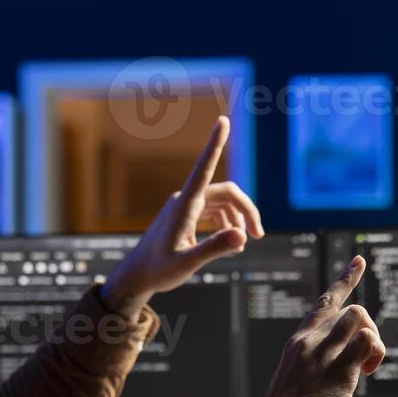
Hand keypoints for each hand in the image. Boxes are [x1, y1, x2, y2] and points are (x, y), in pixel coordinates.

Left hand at [99, 116, 262, 316]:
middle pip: (227, 192)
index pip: (203, 169)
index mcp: (184, 206)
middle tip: (259, 236)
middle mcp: (186, 200)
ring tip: (245, 243)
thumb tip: (243, 236)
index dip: (215, 144)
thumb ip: (214, 248)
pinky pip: (216, 210)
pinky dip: (228, 223)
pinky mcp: (188, 215)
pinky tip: (232, 242)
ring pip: (224, 202)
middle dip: (247, 210)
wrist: (139, 275)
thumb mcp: (187, 263)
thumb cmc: (159, 270)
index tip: (223, 121)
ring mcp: (186, 206)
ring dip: (239, 219)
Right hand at [250, 256, 385, 396]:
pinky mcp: (339, 370)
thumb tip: (347, 364)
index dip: (346, 279)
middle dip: (369, 329)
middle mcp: (310, 341)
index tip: (359, 261)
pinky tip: (369, 372)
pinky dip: (376, 351)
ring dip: (374, 338)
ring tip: (368, 367)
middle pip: (351, 309)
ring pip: (360, 316)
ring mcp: (323, 353)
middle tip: (367, 363)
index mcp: (299, 342)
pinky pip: (368, 341)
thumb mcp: (298, 380)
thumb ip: (318, 364)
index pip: (325, 302)